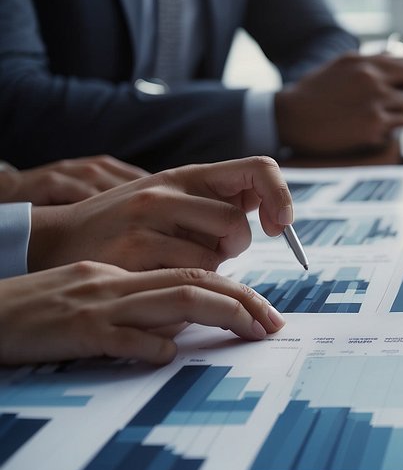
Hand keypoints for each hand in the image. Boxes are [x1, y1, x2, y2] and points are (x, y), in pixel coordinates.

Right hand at [0, 263, 285, 365]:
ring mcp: (95, 305)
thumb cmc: (29, 317)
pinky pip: (122, 336)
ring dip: (221, 313)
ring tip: (252, 332)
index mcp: (119, 274)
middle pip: (193, 281)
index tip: (264, 313)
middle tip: (275, 324)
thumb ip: (131, 310)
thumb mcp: (86, 302)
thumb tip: (177, 332)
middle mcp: (114, 283)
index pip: (189, 272)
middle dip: (243, 301)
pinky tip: (170, 356)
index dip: (234, 290)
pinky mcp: (75, 331)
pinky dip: (151, 345)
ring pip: (172, 299)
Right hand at [27, 156, 294, 272]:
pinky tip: (159, 297)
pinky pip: (182, 287)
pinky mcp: (128, 257)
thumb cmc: (124, 226)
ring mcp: (143, 225)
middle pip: (236, 225)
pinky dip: (180, 301)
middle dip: (235, 248)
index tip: (280, 226)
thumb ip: (213, 203)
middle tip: (211, 253)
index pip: (257, 168)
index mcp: (183, 177)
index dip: (280, 196)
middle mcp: (164, 194)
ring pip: (212, 261)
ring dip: (207, 276)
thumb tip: (272, 212)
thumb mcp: (168, 201)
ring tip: (173, 267)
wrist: (54, 240)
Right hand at [275, 53, 402, 153]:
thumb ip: (367, 62)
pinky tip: (374, 130)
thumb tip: (393, 55)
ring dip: (395, 115)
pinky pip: (399, 126)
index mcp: (363, 62)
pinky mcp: (373, 125)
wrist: (290, 118)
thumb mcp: (339, 67)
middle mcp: (372, 79)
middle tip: (392, 106)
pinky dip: (391, 130)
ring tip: (375, 120)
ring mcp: (374, 102)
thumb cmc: (312, 94)